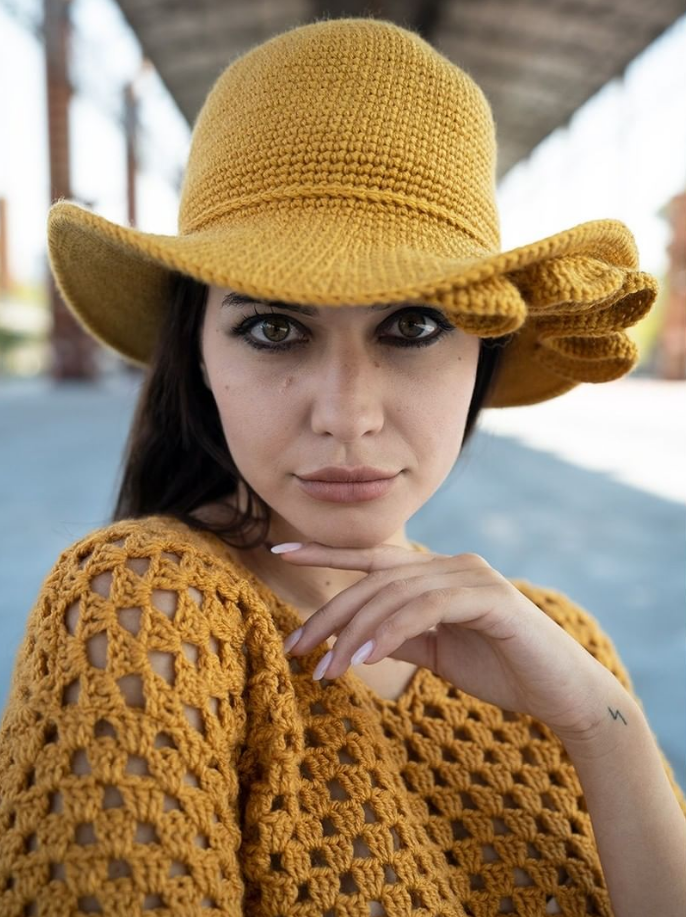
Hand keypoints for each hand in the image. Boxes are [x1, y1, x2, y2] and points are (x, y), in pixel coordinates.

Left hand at [277, 542, 612, 742]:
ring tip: (327, 670)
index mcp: (438, 571)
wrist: (563, 694)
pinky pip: (427, 609)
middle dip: (330, 614)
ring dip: (355, 634)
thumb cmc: (501, 669)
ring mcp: (473, 575)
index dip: (326, 552)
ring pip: (395, 595)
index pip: (373, 559)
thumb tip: (352, 639)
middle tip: (296, 649)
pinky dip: (391, 632)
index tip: (280, 551)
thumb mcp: (436, 651)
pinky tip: (365, 659)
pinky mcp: (490, 597)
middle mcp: (453, 562)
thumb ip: (399, 635)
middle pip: (375, 580)